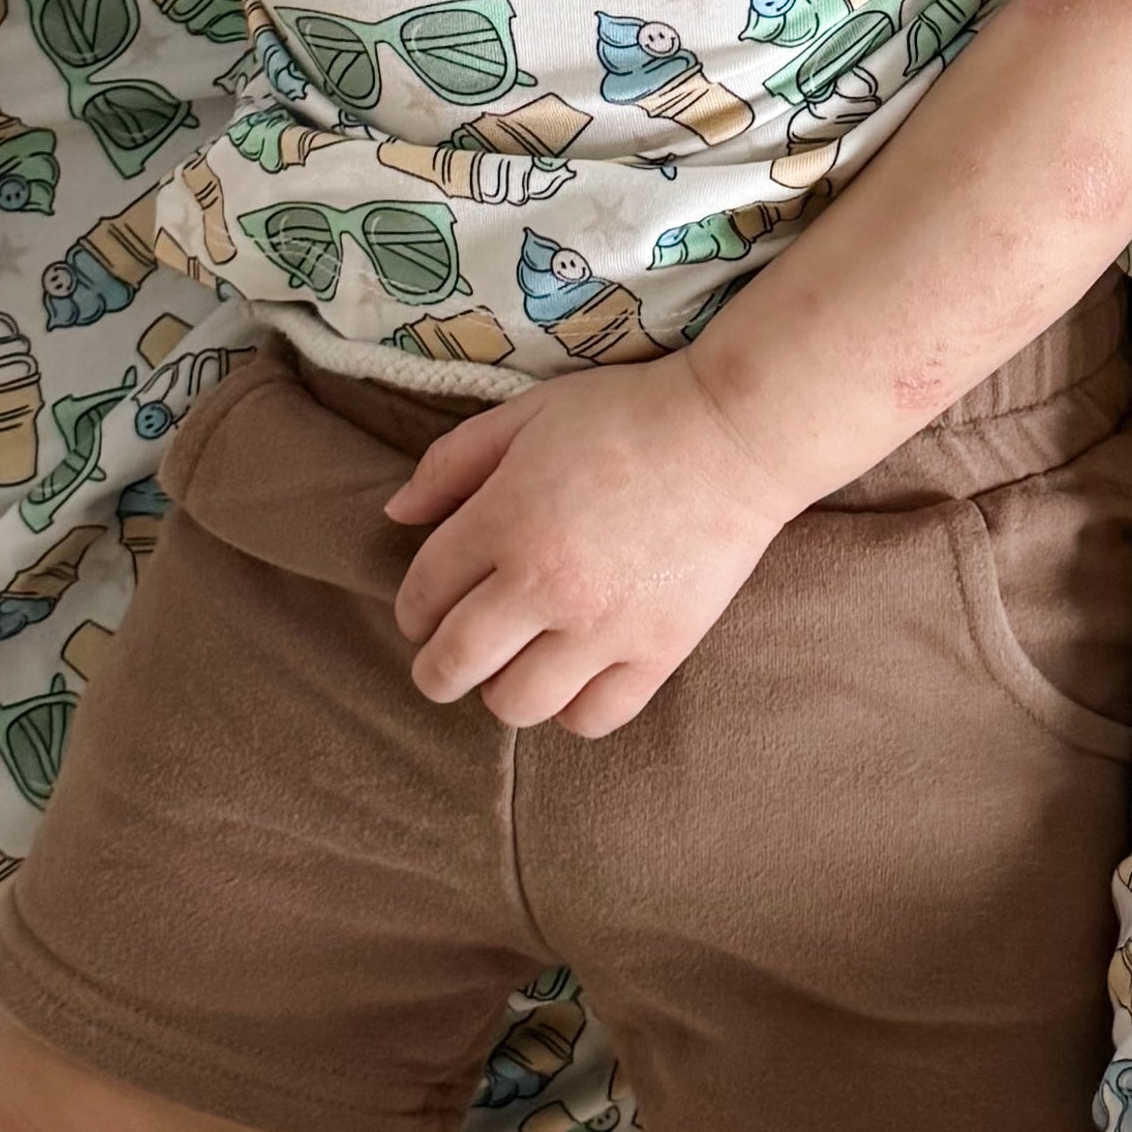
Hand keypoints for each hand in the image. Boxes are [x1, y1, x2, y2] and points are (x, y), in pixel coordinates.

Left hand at [385, 355, 791, 734]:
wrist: (735, 433)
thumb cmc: (628, 414)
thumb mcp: (528, 415)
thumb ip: (452, 463)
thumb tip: (395, 515)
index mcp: (505, 519)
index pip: (422, 594)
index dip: (412, 609)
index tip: (426, 609)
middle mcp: (544, 583)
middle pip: (452, 665)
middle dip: (436, 668)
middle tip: (451, 657)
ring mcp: (603, 625)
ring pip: (516, 705)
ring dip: (503, 690)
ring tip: (519, 664)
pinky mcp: (659, 651)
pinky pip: (594, 718)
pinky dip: (574, 708)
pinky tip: (577, 676)